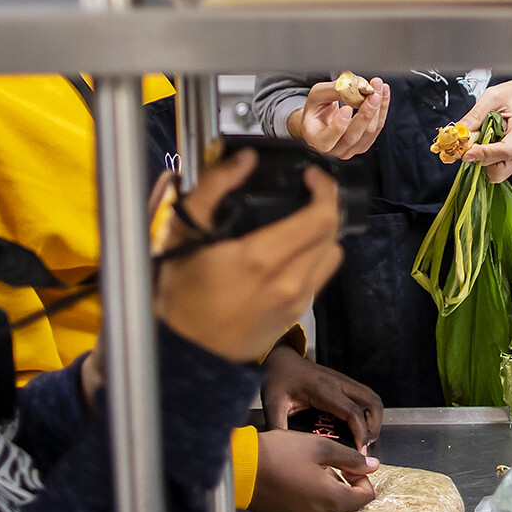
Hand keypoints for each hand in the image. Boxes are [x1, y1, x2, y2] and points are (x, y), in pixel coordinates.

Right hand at [154, 151, 345, 363]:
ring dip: (321, 236)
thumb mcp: (183, 232)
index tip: (312, 176)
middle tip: (304, 194)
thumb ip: (214, 187)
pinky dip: (311, 260)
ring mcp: (295, 304)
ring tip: (297, 224)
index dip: (325, 189)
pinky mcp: (293, 318)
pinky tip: (285, 254)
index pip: (323, 217)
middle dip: (323, 207)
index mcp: (263, 257)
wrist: (181, 352)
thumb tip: (245, 159)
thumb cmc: (179, 291)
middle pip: (332, 235)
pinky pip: (317, 280)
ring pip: (331, 258)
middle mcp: (289, 282)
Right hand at [249, 429, 378, 511]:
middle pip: (346, 504)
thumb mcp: (321, 447)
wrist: (241, 468)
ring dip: (325, 489)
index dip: (362, 478)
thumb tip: (373, 465)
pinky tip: (295, 479)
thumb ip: (351, 458)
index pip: (365, 497)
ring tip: (308, 468)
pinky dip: (308, 497)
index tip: (349, 465)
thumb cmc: (280, 454)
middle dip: (343, 483)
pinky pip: (307, 511)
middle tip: (326, 463)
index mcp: (332, 500)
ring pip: (326, 507)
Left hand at [262, 343, 382, 451]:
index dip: (360, 433)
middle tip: (363, 446)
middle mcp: (338, 383)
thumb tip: (282, 452)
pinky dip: (370, 413)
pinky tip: (359, 426)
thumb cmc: (277, 381)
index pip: (352, 412)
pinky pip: (366, 397)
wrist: (281, 361)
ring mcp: (344, 381)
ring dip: (375, 420)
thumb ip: (277, 427)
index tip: (359, 452)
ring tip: (364, 438)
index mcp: (323, 389)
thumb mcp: (272, 405)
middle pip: (372, 403)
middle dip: (373, 428)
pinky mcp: (345, 383)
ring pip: (373, 399)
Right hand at [289, 77, 389, 158]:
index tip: (346, 108)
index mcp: (316, 140)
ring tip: (379, 87)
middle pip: (353, 136)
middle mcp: (333, 149)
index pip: (326, 140)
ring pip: (369, 132)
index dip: (338, 126)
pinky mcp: (364, 144)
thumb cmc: (316, 109)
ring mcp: (350, 149)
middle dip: (365, 113)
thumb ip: (331, 90)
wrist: (322, 119)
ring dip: (377, 108)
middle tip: (372, 94)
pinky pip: (377, 128)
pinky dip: (382, 109)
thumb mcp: (317, 96)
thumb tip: (350, 84)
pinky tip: (382, 93)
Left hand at [461, 72, 511, 182]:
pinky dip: (486, 162)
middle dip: (480, 161)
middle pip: (499, 170)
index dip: (484, 154)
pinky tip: (484, 146)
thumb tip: (459, 130)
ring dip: (482, 163)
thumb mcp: (492, 96)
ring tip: (479, 144)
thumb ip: (475, 114)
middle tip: (469, 146)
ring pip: (497, 174)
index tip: (466, 153)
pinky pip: (498, 170)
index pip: (505, 150)